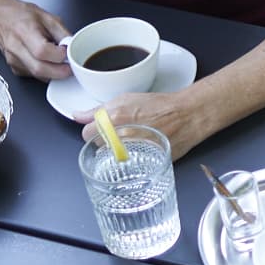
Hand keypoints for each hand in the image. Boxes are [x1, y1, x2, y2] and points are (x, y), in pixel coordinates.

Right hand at [0, 0, 70, 80]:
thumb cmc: (21, 16)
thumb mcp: (47, 17)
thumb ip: (62, 33)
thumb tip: (73, 47)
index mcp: (24, 31)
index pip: (42, 51)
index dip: (59, 55)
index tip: (67, 52)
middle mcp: (16, 48)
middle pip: (39, 69)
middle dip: (60, 72)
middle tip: (70, 66)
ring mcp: (13, 61)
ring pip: (38, 76)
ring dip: (54, 73)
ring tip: (60, 62)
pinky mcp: (15, 69)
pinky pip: (35, 76)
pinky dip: (46, 73)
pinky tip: (49, 63)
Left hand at [75, 88, 214, 157]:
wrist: (186, 116)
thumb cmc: (160, 106)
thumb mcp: (125, 99)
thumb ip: (97, 110)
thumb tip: (78, 115)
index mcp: (112, 120)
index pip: (86, 133)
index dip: (94, 129)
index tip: (101, 128)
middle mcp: (120, 139)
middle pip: (97, 147)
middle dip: (104, 141)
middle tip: (118, 134)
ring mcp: (132, 153)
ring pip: (111, 158)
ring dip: (116, 152)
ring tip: (130, 142)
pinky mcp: (143, 164)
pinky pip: (128, 165)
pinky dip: (130, 160)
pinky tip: (139, 150)